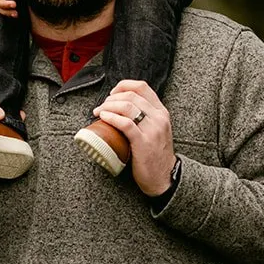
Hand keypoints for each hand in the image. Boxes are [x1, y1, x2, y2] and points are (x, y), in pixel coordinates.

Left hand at [92, 80, 176, 197]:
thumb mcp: (156, 130)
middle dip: (111, 98)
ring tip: (99, 112)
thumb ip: (146, 117)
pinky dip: (112, 117)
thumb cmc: (156, 155)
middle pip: (131, 95)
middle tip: (101, 106)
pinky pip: (125, 124)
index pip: (142, 87)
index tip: (112, 93)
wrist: (165, 178)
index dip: (123, 86)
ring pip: (127, 106)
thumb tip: (122, 107)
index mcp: (162, 112)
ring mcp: (152, 130)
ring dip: (108, 106)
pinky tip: (103, 118)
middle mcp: (159, 118)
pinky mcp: (143, 142)